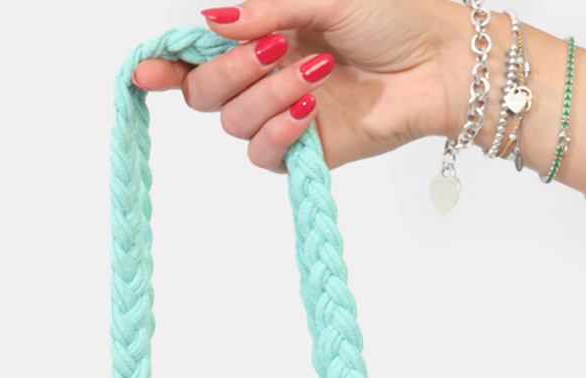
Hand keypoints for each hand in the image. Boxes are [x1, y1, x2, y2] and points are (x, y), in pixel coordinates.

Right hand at [132, 0, 470, 171]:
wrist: (439, 62)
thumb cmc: (393, 15)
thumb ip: (262, 9)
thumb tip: (209, 23)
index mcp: (262, 34)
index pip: (198, 54)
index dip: (166, 64)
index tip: (145, 70)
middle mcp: (264, 77)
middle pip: (203, 94)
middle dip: (226, 71)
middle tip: (269, 48)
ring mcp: (282, 117)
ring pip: (232, 124)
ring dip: (264, 94)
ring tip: (314, 71)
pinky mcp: (304, 152)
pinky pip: (263, 154)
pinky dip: (279, 130)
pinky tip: (308, 108)